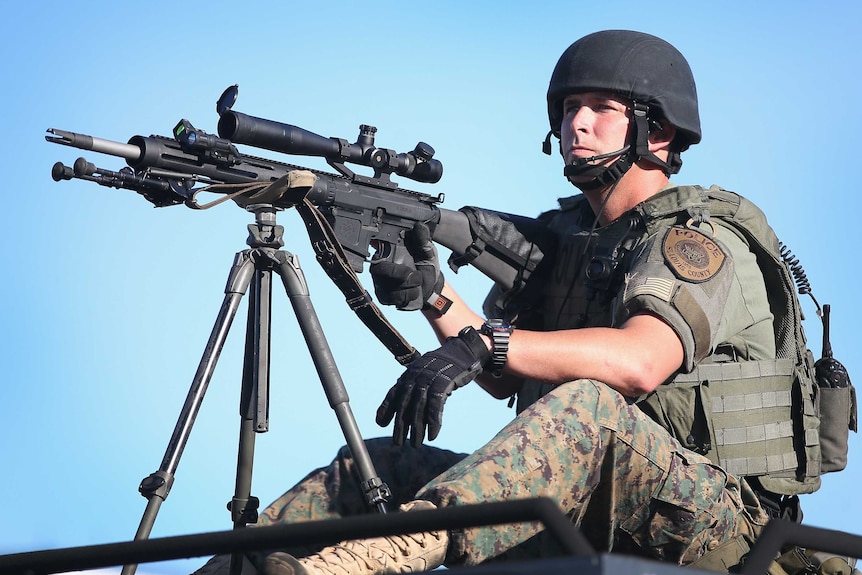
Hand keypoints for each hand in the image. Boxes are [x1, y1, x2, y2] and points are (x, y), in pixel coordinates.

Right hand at [370, 223, 443, 310]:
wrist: (432, 287)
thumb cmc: (425, 265)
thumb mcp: (427, 251)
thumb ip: (423, 240)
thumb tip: (419, 226)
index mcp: (387, 250)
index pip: (377, 248)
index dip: (388, 254)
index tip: (403, 262)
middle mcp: (379, 266)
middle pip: (380, 270)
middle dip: (401, 274)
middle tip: (415, 274)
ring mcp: (379, 282)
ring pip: (389, 286)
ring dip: (409, 286)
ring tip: (416, 282)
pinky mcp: (383, 297)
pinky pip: (393, 298)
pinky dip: (408, 295)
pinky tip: (413, 291)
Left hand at [376, 327, 490, 446]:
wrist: (462, 352)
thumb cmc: (442, 367)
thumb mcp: (424, 375)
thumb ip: (413, 389)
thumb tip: (404, 408)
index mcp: (408, 375)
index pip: (393, 393)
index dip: (386, 409)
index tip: (380, 424)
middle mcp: (415, 377)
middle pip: (404, 405)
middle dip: (400, 425)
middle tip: (398, 443)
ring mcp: (428, 379)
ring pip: (418, 408)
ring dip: (416, 429)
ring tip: (415, 444)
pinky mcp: (443, 383)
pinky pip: (435, 406)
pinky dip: (433, 423)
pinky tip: (432, 436)